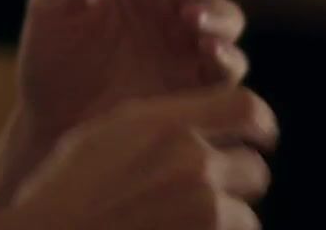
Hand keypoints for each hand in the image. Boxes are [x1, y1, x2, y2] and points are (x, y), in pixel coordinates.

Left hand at [0, 0, 253, 220]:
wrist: (49, 131)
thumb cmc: (47, 67)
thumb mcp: (53, 6)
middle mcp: (172, 13)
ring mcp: (188, 52)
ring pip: (229, 21)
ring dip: (219, 13)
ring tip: (192, 18)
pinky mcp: (196, 91)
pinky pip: (229, 70)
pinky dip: (227, 56)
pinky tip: (207, 51)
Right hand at [0, 88, 277, 229]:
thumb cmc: (65, 192)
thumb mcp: (108, 135)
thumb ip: (163, 126)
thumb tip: (202, 128)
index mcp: (167, 125)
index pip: (247, 108)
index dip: (261, 124)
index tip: (261, 138)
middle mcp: (193, 163)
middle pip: (255, 170)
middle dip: (236, 186)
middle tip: (205, 199)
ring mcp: (203, 210)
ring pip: (246, 218)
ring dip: (224, 226)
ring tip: (176, 226)